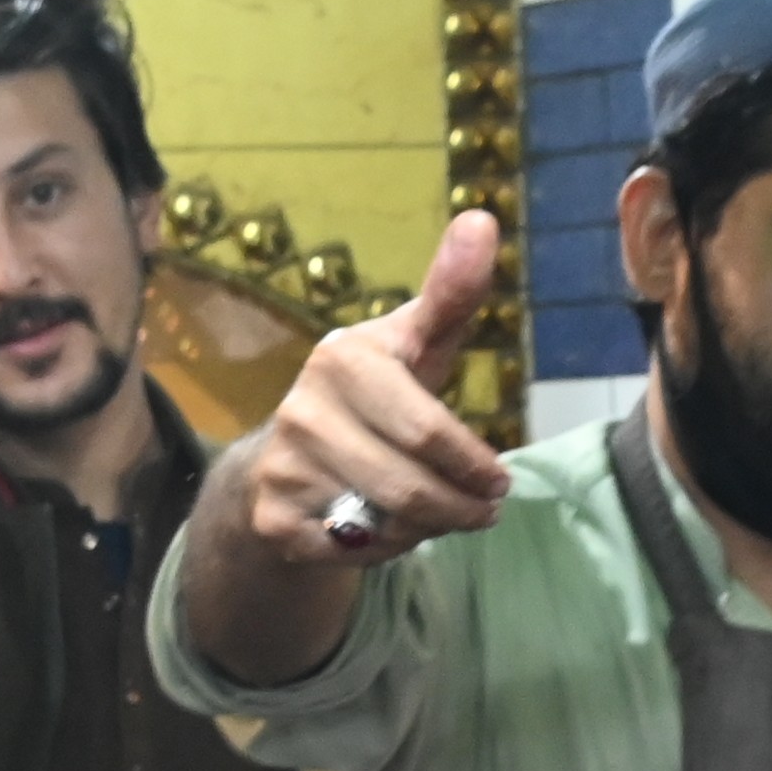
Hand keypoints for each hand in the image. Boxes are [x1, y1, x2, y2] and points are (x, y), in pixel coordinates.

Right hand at [243, 212, 511, 562]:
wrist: (288, 459)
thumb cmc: (375, 396)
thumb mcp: (414, 344)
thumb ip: (451, 293)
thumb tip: (482, 218)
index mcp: (342, 359)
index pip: (427, 430)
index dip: (473, 463)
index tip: (500, 479)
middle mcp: (301, 411)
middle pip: (410, 486)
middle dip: (462, 505)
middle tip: (487, 508)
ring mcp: (282, 467)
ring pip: (386, 523)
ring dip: (431, 528)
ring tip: (447, 515)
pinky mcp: (272, 520)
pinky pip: (354, 553)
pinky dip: (387, 549)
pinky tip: (393, 530)